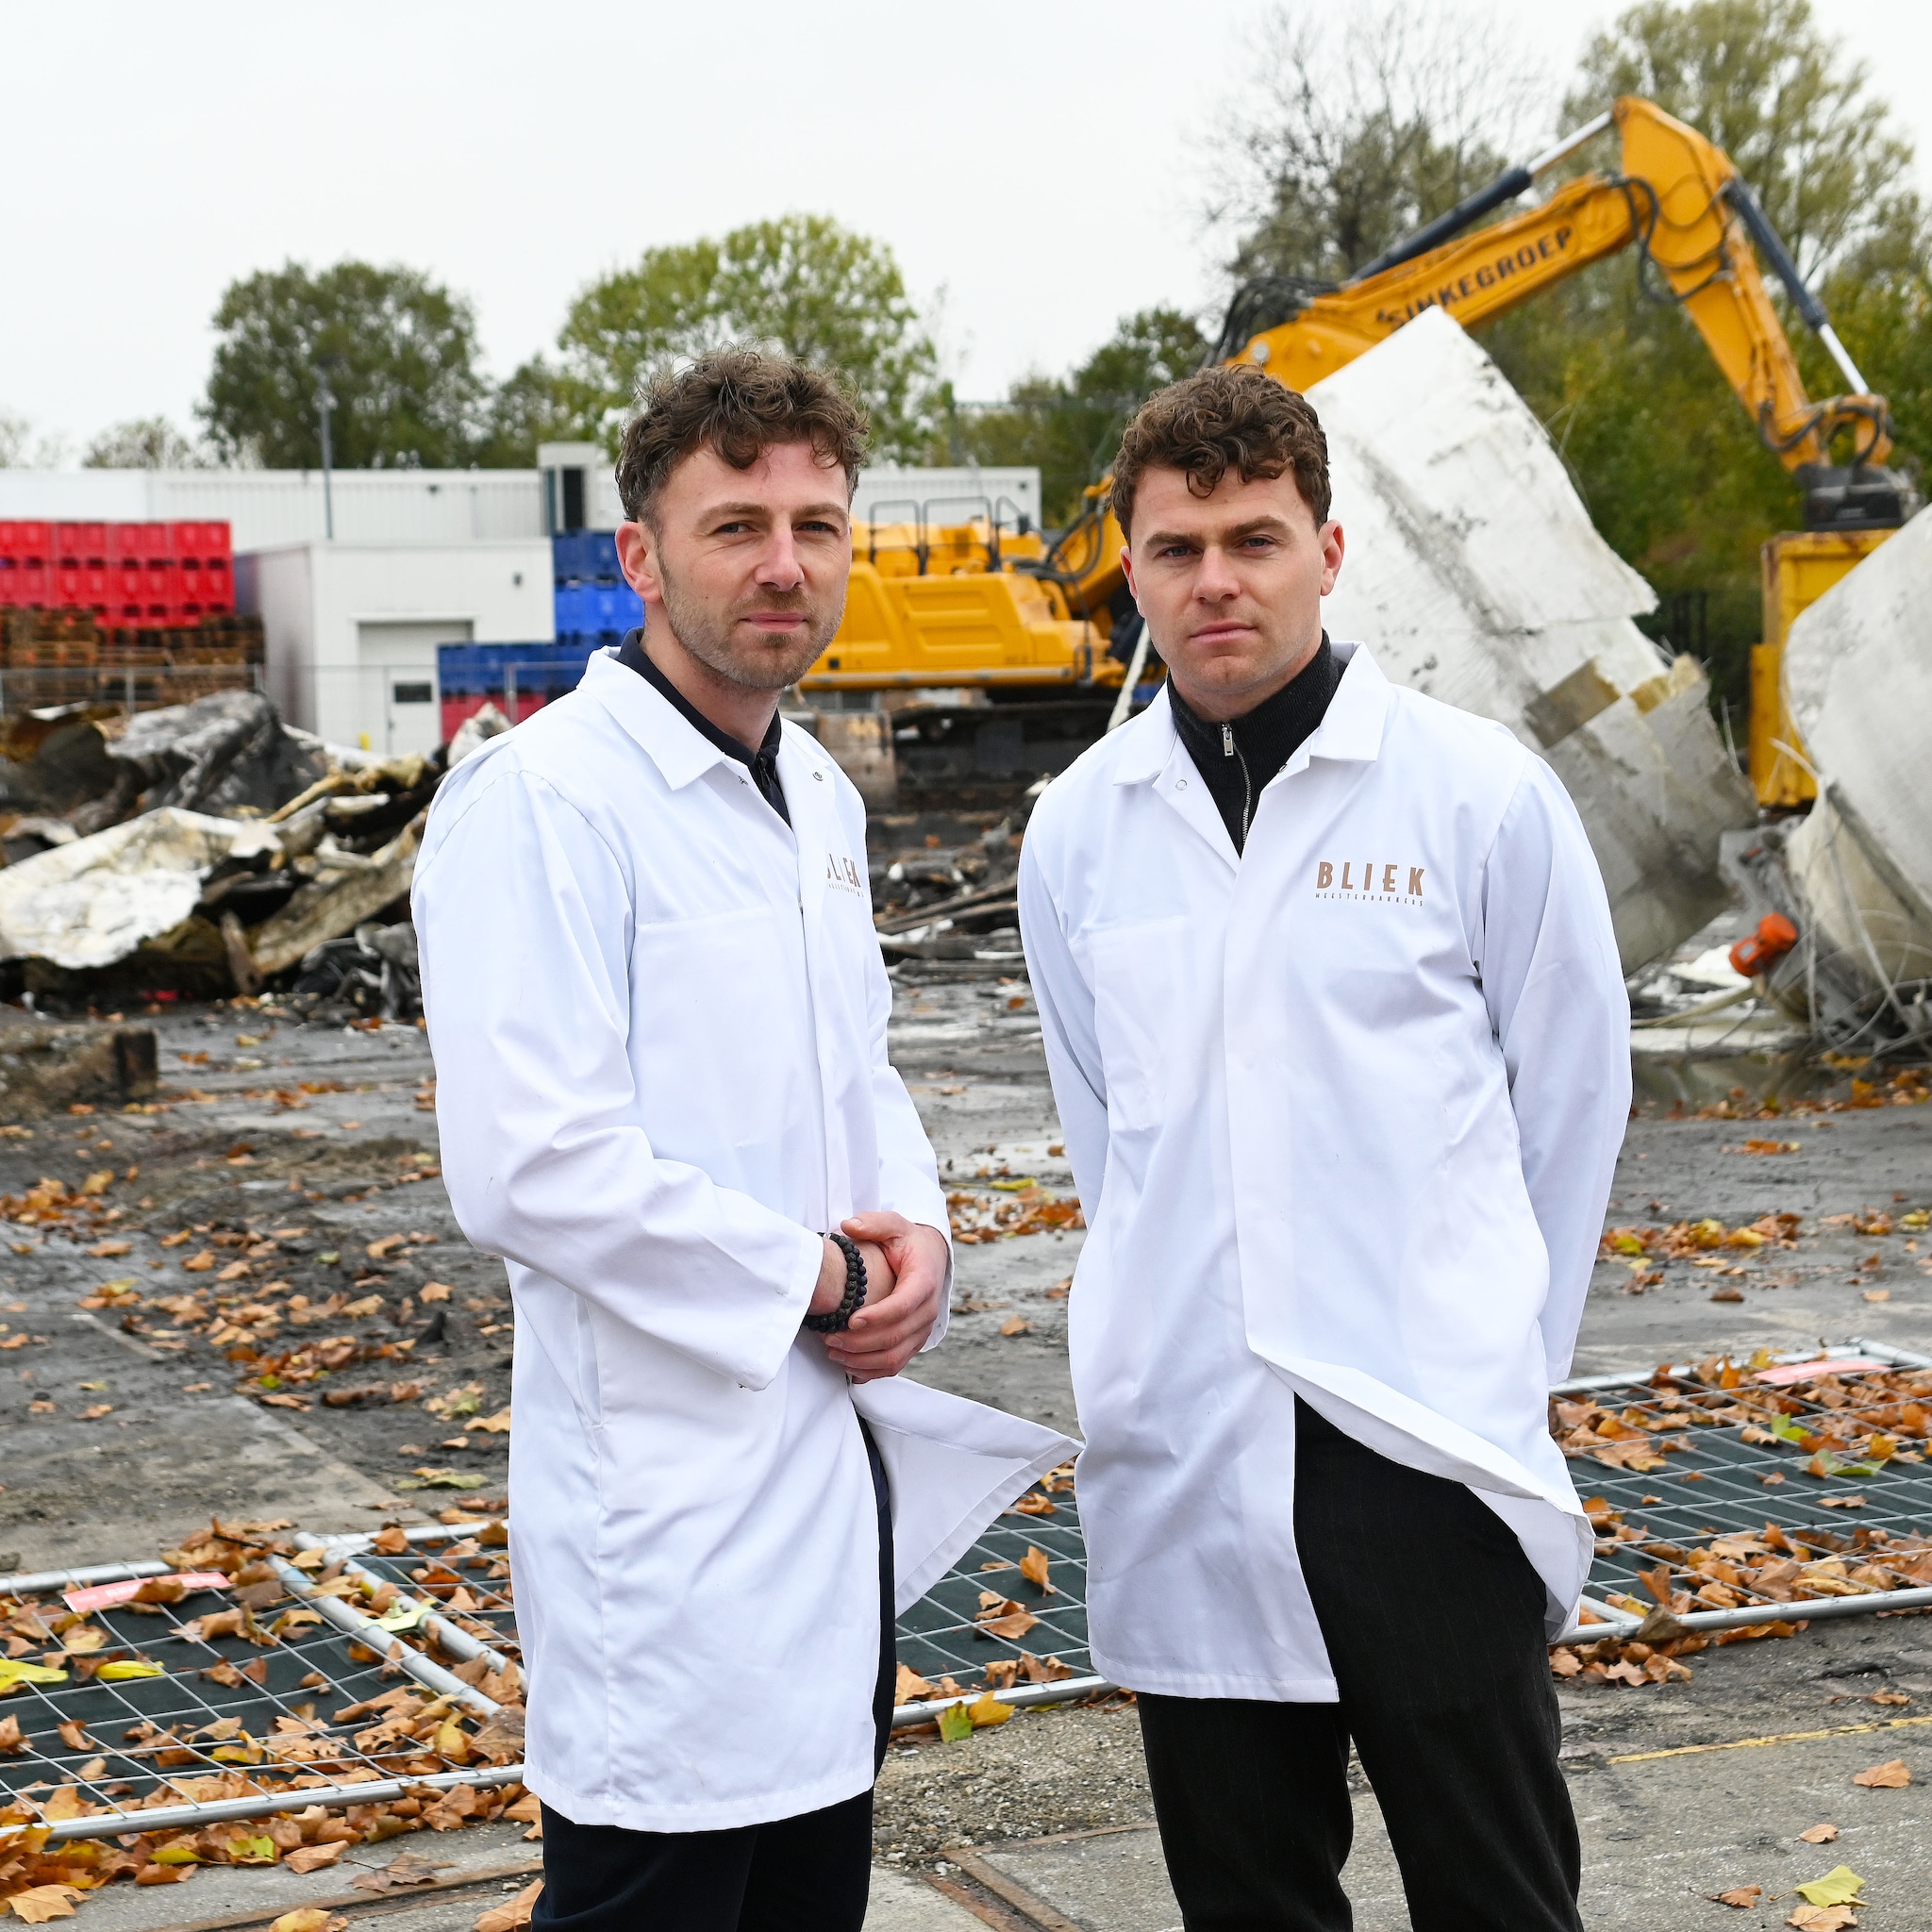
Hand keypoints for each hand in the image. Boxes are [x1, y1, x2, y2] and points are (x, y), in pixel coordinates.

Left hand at [823, 1211, 947, 1381]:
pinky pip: (895, 1365)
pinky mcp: (914, 1342)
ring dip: (862, 1360)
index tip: (851, 1320)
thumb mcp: (893, 1225)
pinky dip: (871, 1370)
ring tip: (832, 1351)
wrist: (931, 1257)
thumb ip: (873, 1223)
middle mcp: (928, 1310)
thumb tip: (849, 1226)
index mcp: (924, 1280)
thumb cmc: (908, 1241)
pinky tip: (848, 1366)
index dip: (878, 1316)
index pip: (904, 1304)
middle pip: (896, 1336)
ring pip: (895, 1357)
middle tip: (829, 1337)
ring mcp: (922, 1330)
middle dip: (860, 1342)